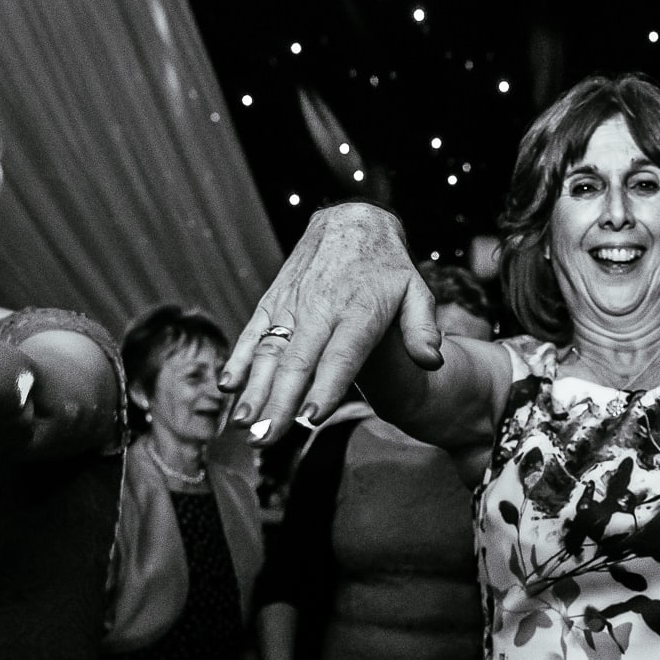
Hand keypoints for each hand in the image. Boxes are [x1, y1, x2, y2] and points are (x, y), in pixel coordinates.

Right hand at [219, 204, 442, 445]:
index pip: (341, 355)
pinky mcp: (273, 300)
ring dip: (254, 389)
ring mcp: (293, 305)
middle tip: (265, 439)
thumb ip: (422, 327)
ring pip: (270, 352)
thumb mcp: (417, 289)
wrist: (352, 220)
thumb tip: (433, 361)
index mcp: (359, 311)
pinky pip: (253, 332)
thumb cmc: (388, 266)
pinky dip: (239, 358)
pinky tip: (227, 386)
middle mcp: (321, 309)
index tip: (312, 417)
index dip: (326, 386)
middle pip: (298, 362)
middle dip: (279, 403)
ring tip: (244, 424)